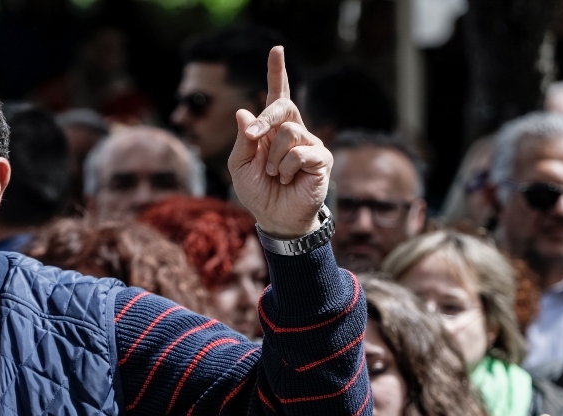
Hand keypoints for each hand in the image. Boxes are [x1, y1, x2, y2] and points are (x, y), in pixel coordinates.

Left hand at [228, 46, 331, 238]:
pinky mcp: (322, 159)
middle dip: (265, 119)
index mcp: (273, 129)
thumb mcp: (240, 165)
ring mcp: (310, 144)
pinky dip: (287, 168)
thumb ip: (244, 139)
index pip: (277, 95)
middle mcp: (294, 132)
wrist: (276, 218)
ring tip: (276, 174)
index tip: (276, 49)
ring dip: (274, 157)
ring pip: (289, 133)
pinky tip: (288, 179)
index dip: (277, 72)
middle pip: (284, 106)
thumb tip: (244, 111)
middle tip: (255, 138)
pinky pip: (300, 153)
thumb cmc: (258, 191)